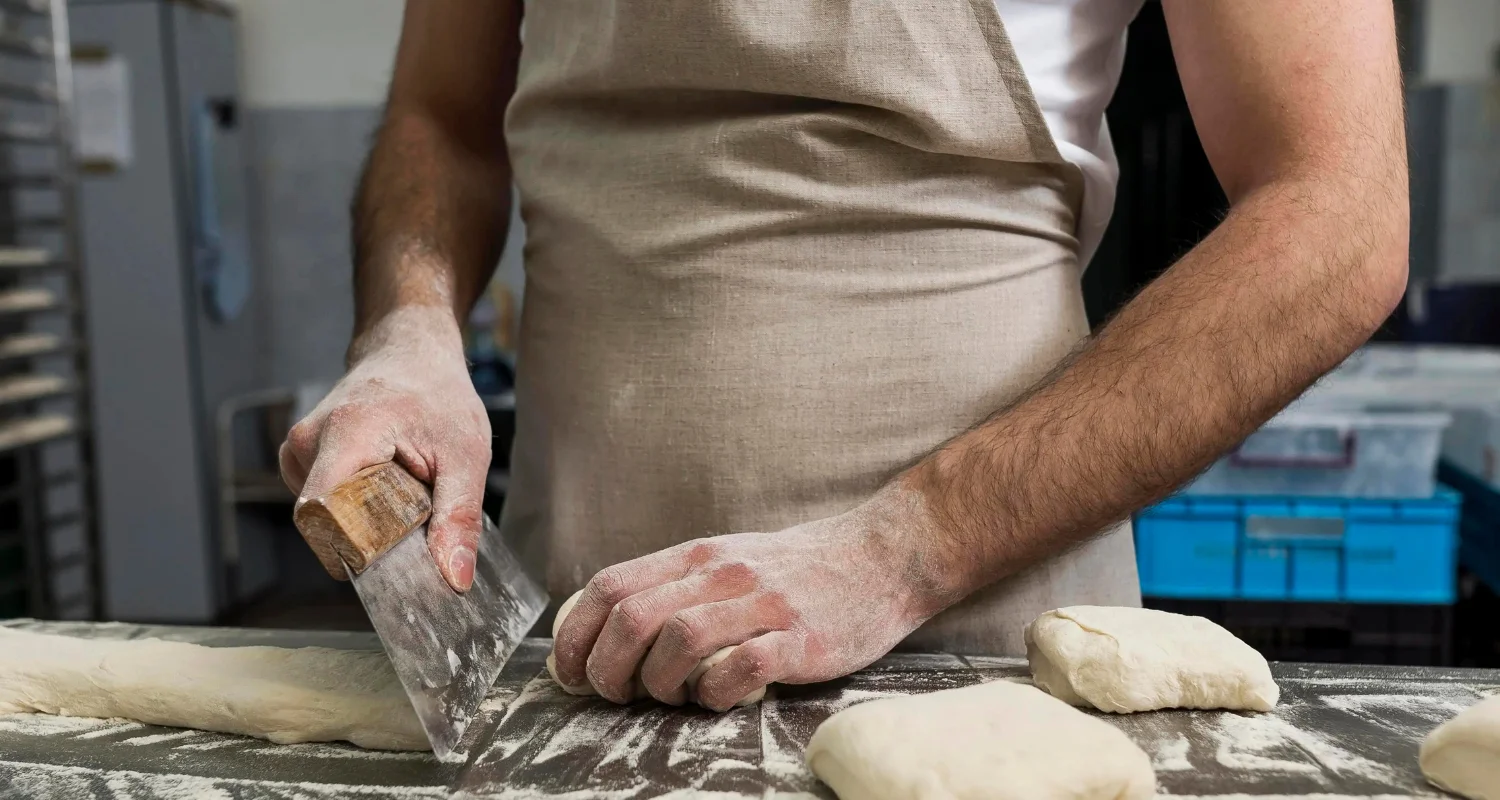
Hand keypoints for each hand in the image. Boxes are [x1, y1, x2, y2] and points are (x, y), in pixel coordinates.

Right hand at [279, 307, 490, 591]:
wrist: (410, 351)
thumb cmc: (437, 395)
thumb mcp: (465, 456)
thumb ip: (459, 517)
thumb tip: (454, 579)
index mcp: (347, 434)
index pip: (325, 517)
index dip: (358, 550)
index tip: (397, 554)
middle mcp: (308, 442)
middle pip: (325, 525)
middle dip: (371, 536)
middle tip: (414, 510)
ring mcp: (297, 450)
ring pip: (324, 519)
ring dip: (365, 519)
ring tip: (400, 485)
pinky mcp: (299, 458)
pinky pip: (323, 505)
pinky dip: (355, 507)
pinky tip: (381, 481)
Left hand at [550, 487, 959, 709]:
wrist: (883, 557)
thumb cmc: (801, 571)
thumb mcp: (731, 562)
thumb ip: (679, 588)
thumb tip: (613, 633)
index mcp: (698, 557)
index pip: (610, 586)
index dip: (576, 635)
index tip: (570, 672)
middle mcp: (723, 574)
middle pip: (633, 617)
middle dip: (607, 668)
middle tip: (614, 695)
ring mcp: (763, 605)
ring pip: (677, 641)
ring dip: (656, 683)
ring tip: (668, 697)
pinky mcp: (801, 639)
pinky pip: (740, 669)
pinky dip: (713, 694)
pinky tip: (716, 700)